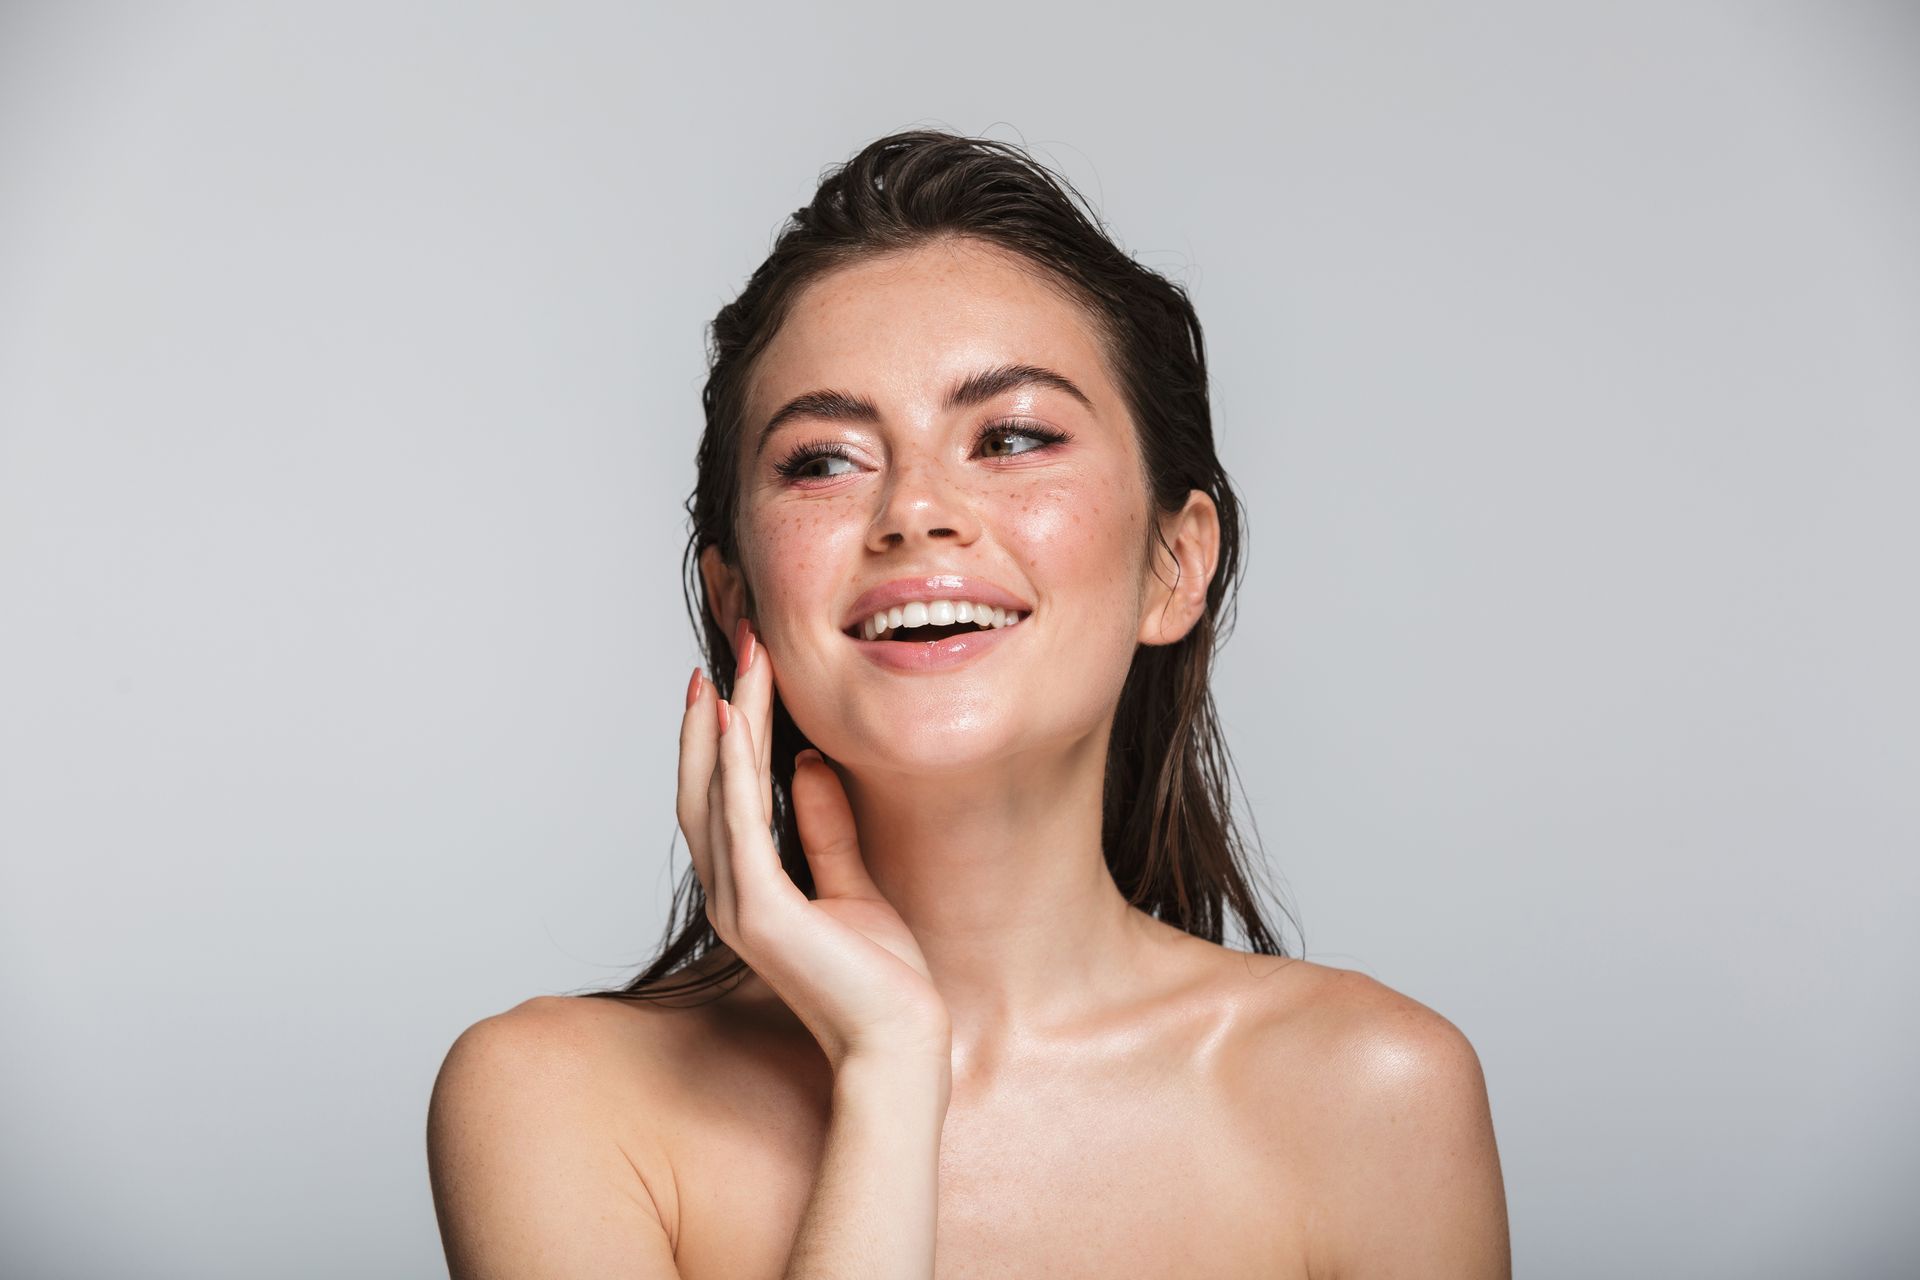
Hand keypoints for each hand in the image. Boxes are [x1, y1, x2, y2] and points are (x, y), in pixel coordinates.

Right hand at [677, 619, 950, 1071]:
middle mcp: (731, 892)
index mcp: (749, 887)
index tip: (738, 673)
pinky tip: (740, 720)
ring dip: (725, 722)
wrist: (900, 1040)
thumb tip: (809, 762)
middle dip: (718, 711)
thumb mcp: (855, 879)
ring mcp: (739, 903)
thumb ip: (826, 825)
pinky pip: (740, 824)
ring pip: (714, 793)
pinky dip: (734, 769)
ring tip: (739, 662)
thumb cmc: (882, 978)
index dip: (723, 733)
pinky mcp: (764, 911)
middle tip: (737, 643)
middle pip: (705, 783)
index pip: (720, 795)